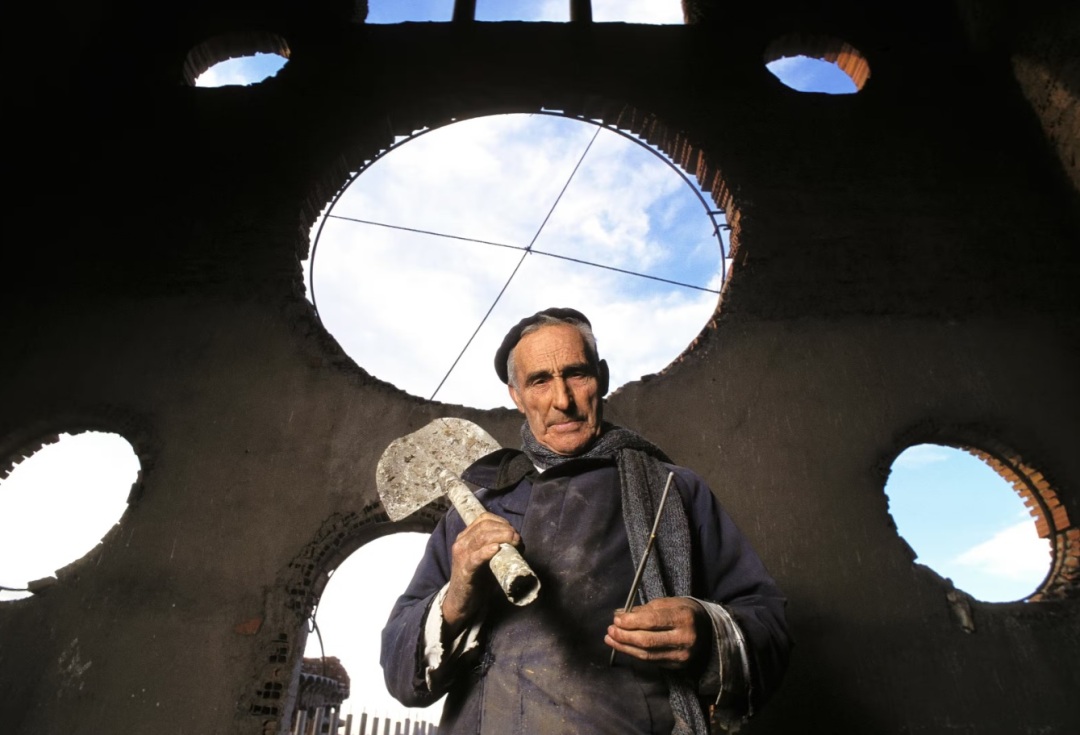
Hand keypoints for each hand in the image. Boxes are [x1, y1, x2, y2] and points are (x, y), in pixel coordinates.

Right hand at [442, 512, 520, 634]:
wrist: (461, 601)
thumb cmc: (477, 578)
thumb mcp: (486, 558)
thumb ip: (496, 547)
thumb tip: (517, 541)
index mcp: (466, 537)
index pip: (484, 519)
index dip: (502, 522)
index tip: (514, 531)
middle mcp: (461, 543)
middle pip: (484, 526)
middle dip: (505, 529)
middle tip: (518, 539)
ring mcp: (462, 556)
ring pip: (481, 538)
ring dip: (501, 537)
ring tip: (514, 542)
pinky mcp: (465, 571)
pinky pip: (475, 557)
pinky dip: (486, 551)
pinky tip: (496, 549)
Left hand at [605, 597, 708, 669]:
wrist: (708, 630)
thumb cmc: (684, 612)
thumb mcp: (668, 603)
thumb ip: (644, 610)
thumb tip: (619, 615)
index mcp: (684, 618)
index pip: (651, 621)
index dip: (630, 621)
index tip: (616, 619)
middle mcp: (685, 639)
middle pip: (647, 641)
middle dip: (624, 636)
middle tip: (610, 630)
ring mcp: (682, 656)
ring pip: (647, 655)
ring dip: (625, 648)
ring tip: (611, 639)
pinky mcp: (678, 666)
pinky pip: (651, 661)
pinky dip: (635, 654)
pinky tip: (624, 647)